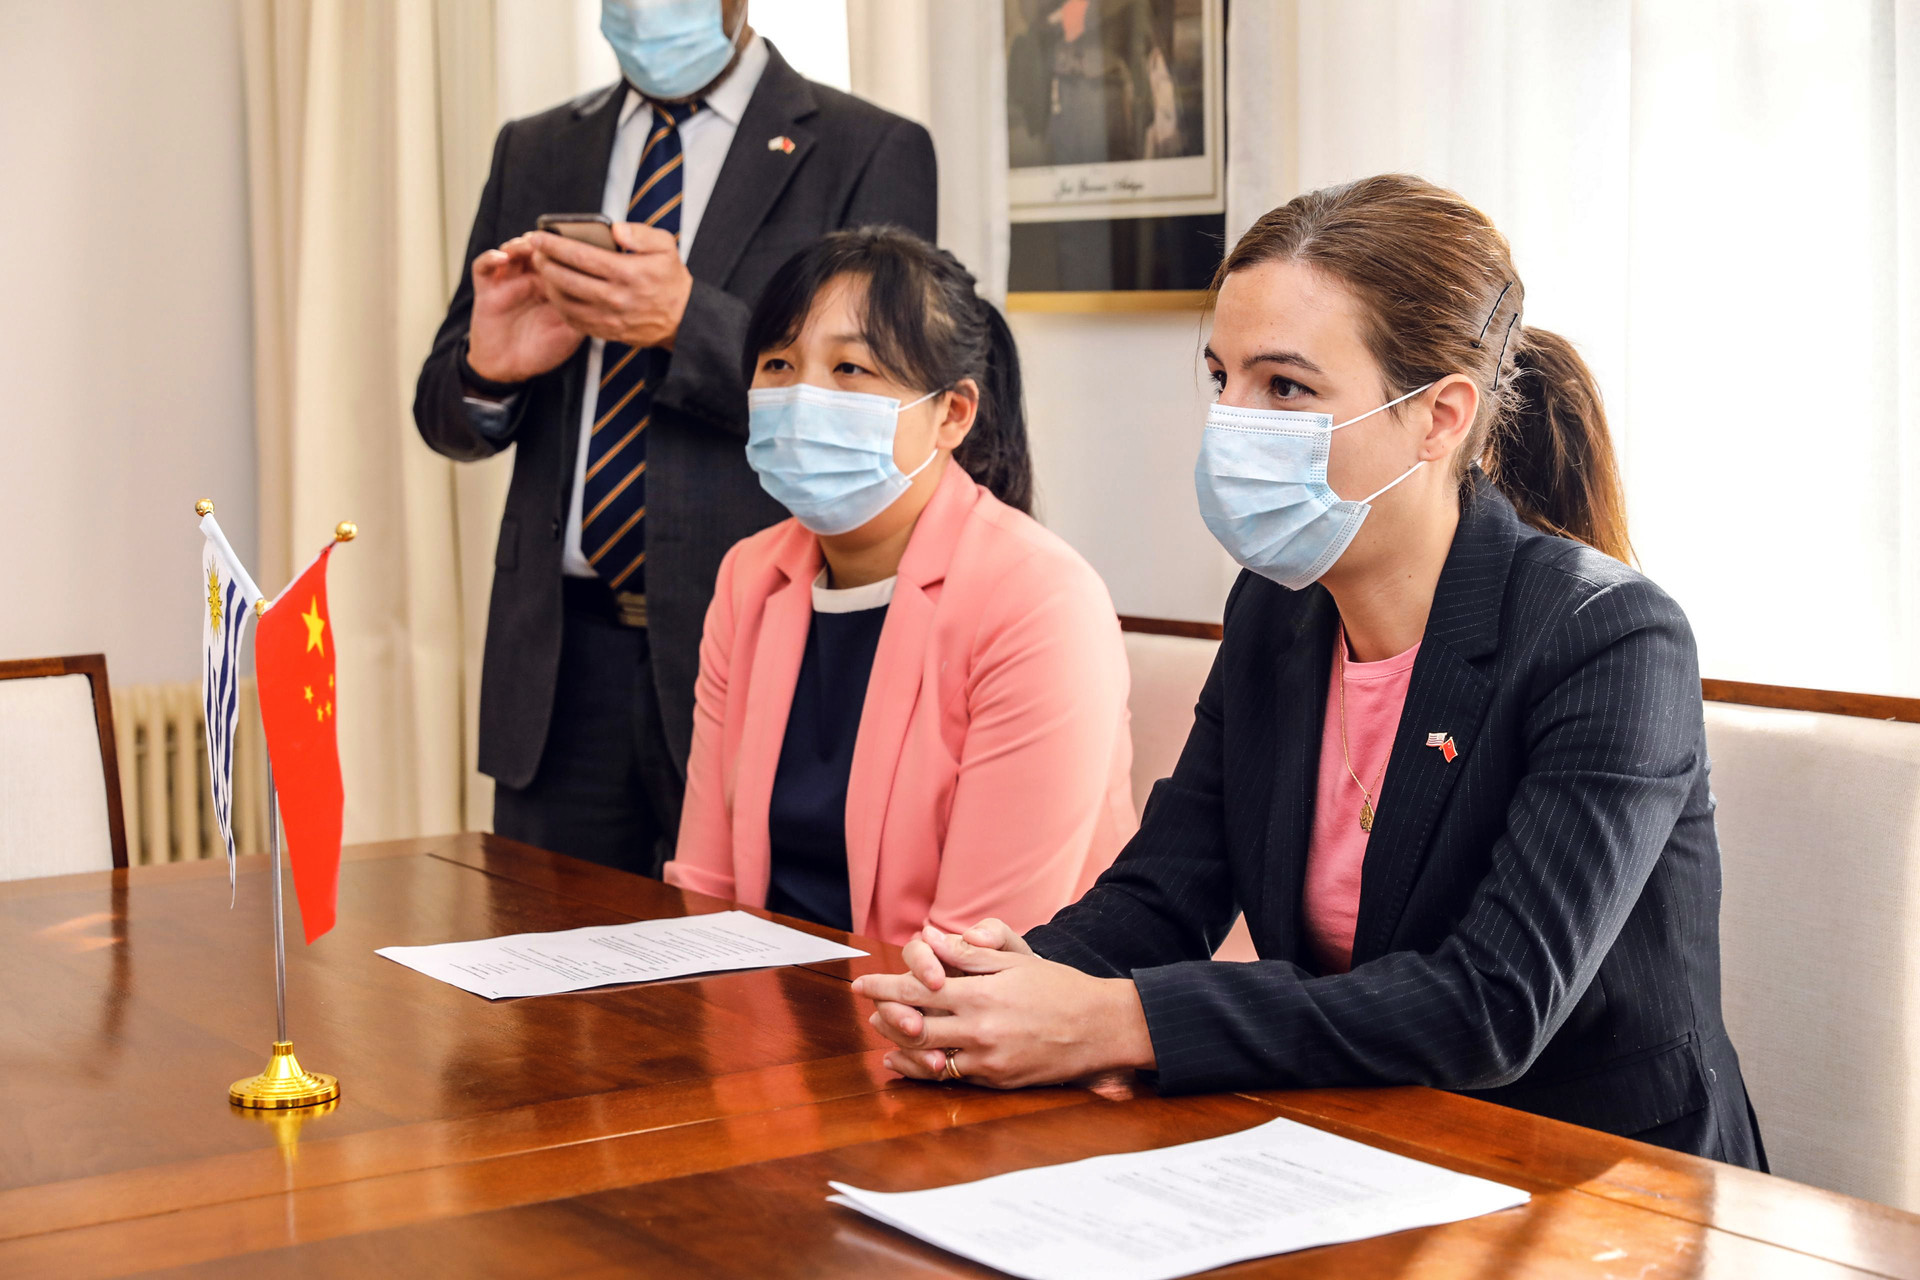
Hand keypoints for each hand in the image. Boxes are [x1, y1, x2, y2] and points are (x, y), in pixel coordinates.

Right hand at [466, 235, 584, 382]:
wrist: (510, 369)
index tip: (579, 242)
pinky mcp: (487, 290)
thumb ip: (583, 313)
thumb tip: (604, 295)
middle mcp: (531, 279)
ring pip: (512, 250)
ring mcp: (509, 282)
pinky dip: (490, 257)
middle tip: (552, 238)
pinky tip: (501, 257)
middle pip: (537, 249)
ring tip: (528, 245)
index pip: (560, 259)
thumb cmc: (542, 350)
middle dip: (544, 241)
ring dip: (519, 244)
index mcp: (553, 287)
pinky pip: (483, 266)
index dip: (568, 249)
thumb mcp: (570, 332)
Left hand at [529, 223, 693, 350]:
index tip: (538, 236)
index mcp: (628, 273)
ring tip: (543, 271)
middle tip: (535, 252)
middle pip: (567, 279)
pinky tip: (557, 293)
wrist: (683, 318)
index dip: (555, 245)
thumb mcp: (666, 246)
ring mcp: (610, 317)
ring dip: (548, 285)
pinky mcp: (608, 332)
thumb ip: (640, 233)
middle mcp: (616, 297)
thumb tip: (614, 230)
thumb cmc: (670, 279)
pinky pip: (574, 320)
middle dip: (545, 263)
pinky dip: (560, 306)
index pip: (581, 256)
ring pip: (566, 302)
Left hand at [851, 923, 1154, 1088]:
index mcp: (982, 994)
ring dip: (899, 1045)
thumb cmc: (1060, 988)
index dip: (885, 986)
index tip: (863, 983)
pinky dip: (926, 1069)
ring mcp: (987, 1060)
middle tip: (866, 1007)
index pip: (919, 990)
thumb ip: (971, 953)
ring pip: (927, 1056)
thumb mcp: (1017, 960)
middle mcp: (979, 1029)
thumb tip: (932, 938)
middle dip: (884, 1015)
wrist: (1101, 1028)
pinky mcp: (997, 1081)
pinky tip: (913, 1061)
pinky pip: (951, 1077)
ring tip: (884, 1033)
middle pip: (913, 1025)